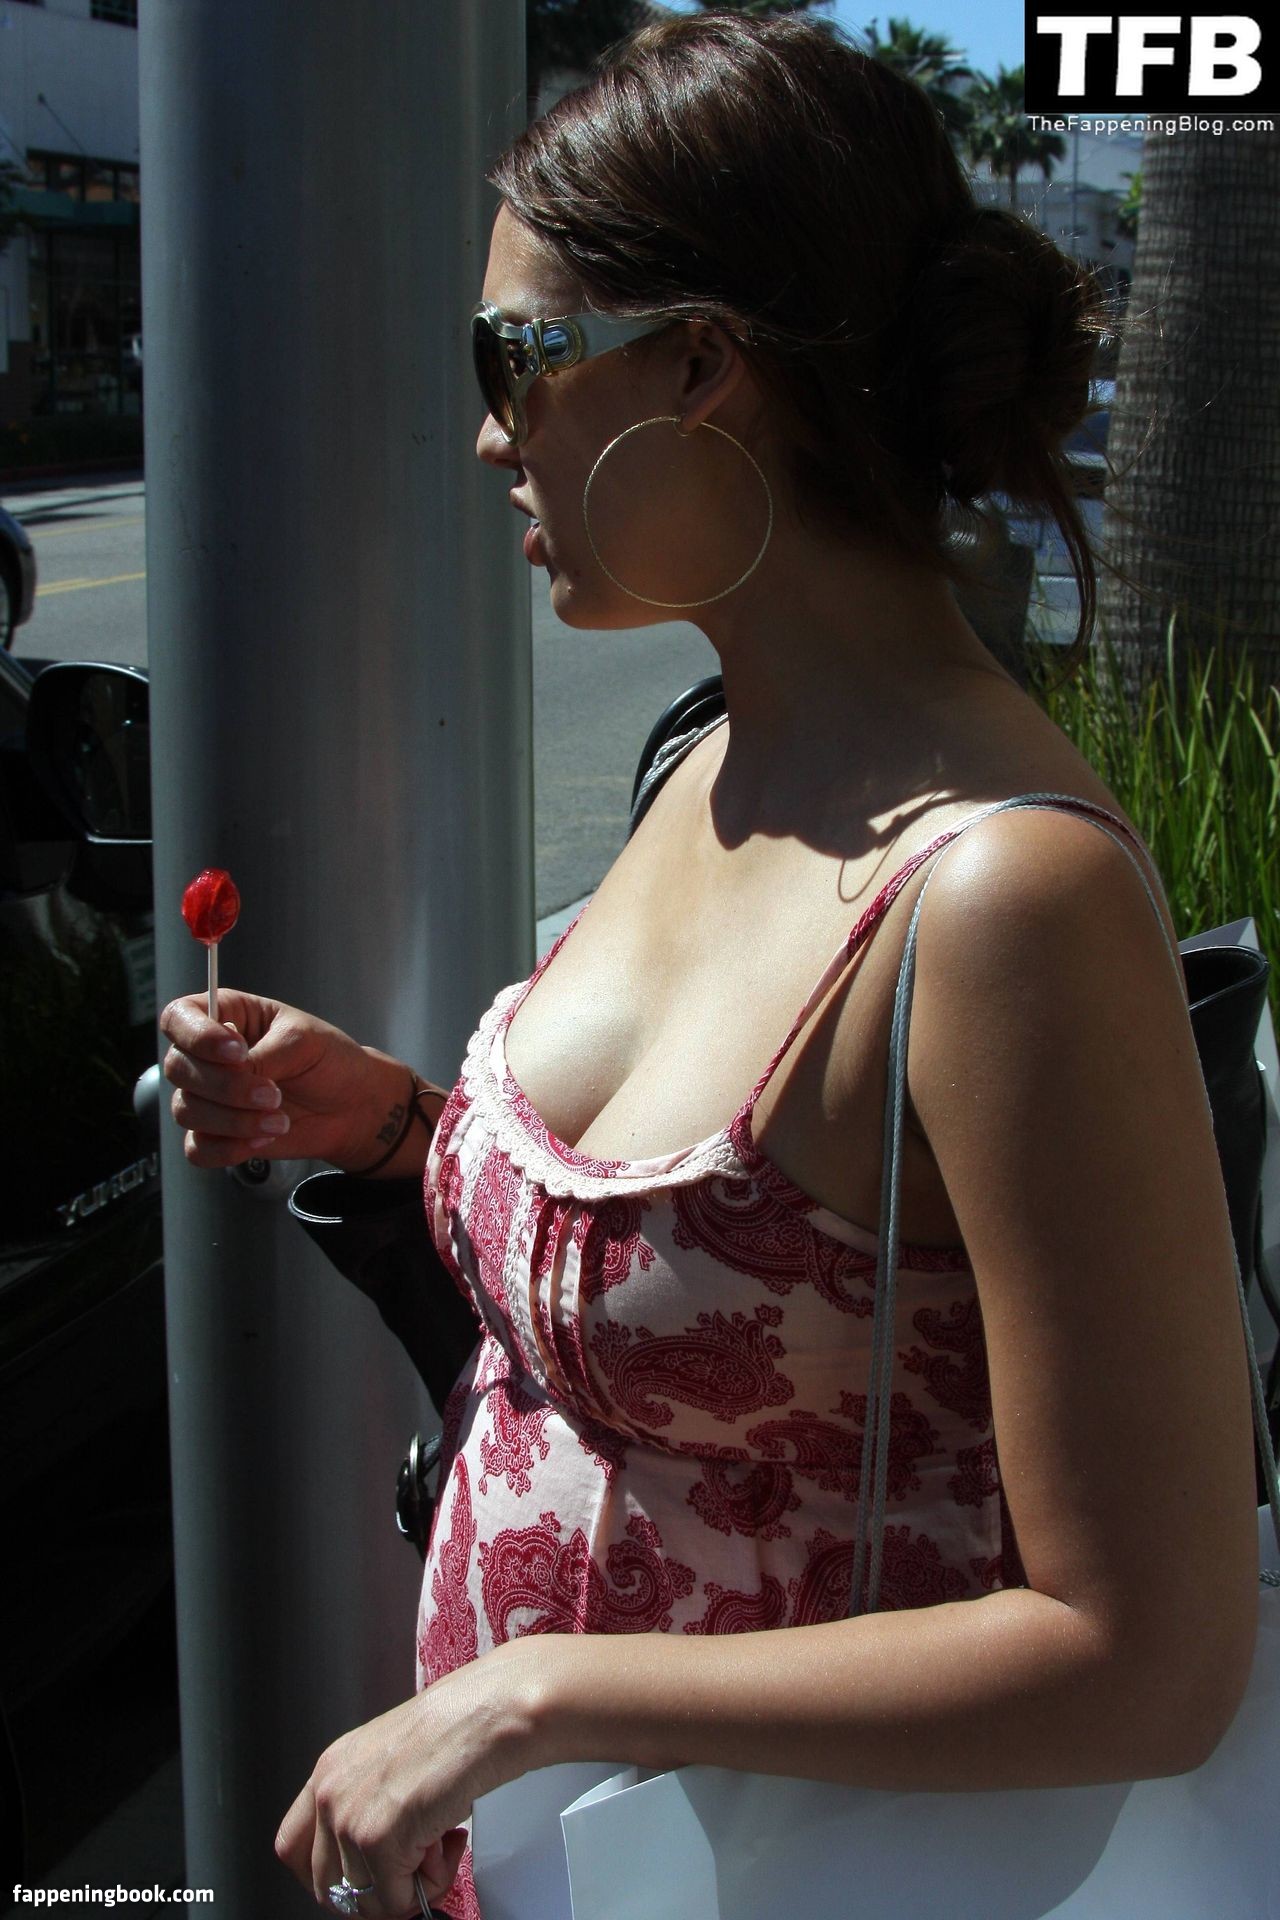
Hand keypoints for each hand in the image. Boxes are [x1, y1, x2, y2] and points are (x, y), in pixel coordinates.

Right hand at [159, 989, 410, 1172]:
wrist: (351, 1105)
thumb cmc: (328, 1060)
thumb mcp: (302, 1041)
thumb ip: (263, 1055)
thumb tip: (234, 1076)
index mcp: (225, 1016)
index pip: (178, 1018)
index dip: (197, 1036)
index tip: (237, 1053)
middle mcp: (207, 1056)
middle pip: (178, 1069)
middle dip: (226, 1087)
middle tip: (273, 1093)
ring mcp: (208, 1097)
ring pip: (186, 1111)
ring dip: (234, 1120)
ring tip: (278, 1119)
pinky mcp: (217, 1133)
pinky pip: (198, 1148)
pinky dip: (228, 1148)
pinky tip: (262, 1140)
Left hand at [275, 1646, 540, 1915]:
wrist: (485, 1714)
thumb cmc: (453, 1729)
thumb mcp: (389, 1762)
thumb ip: (366, 1804)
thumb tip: (372, 1865)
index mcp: (330, 1770)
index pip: (292, 1847)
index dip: (328, 1875)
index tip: (362, 1880)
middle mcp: (330, 1792)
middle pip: (325, 1886)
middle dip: (374, 1891)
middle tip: (414, 1867)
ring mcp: (349, 1817)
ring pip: (366, 1901)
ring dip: (408, 1887)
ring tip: (440, 1844)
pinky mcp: (378, 1840)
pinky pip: (396, 1900)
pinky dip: (430, 1885)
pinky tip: (449, 1842)